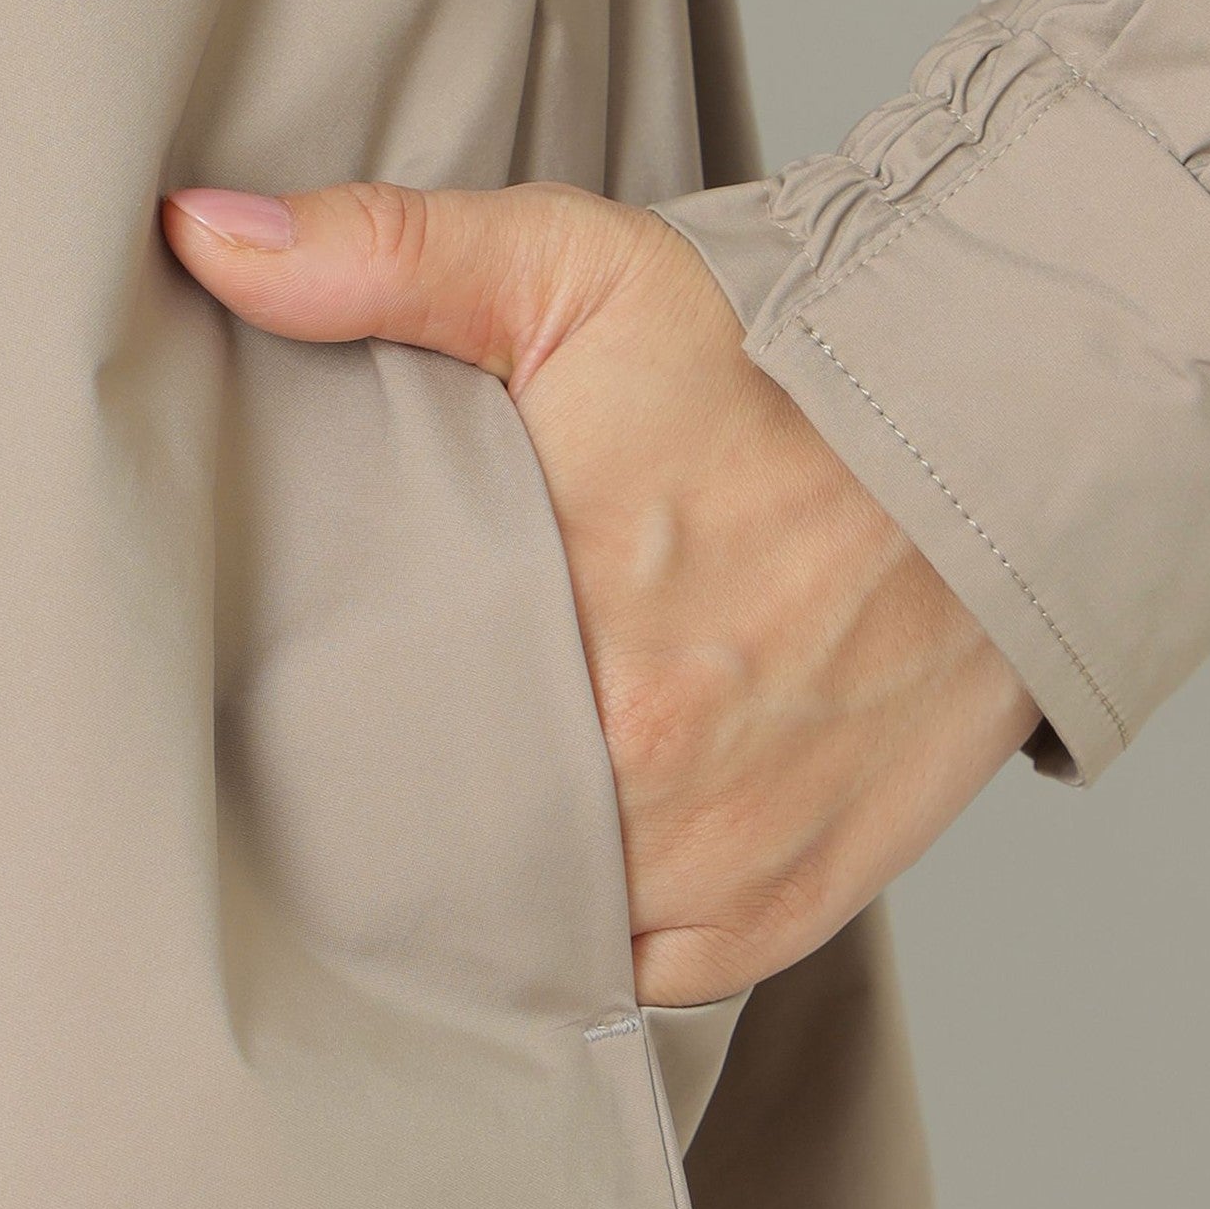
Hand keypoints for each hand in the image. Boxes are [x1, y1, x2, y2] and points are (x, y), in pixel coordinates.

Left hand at [162, 180, 1039, 1005]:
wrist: (1003, 444)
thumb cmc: (792, 361)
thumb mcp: (584, 270)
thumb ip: (390, 256)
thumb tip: (206, 236)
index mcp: (571, 612)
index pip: (373, 720)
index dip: (324, 711)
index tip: (308, 685)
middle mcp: (647, 760)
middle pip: (451, 831)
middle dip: (408, 797)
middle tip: (390, 745)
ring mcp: (722, 849)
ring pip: (538, 921)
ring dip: (497, 877)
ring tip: (474, 808)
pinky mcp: (792, 897)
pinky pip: (648, 972)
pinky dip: (601, 931)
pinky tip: (573, 863)